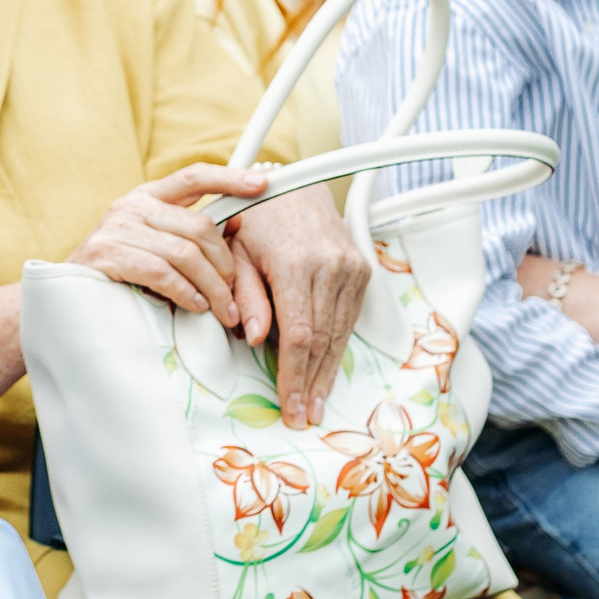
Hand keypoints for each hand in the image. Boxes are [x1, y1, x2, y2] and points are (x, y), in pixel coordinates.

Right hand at [70, 164, 274, 337]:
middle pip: (199, 226)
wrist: (66, 296)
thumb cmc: (118, 272)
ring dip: (211, 287)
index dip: (229, 178)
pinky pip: (162, 272)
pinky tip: (194, 306)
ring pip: (186, 253)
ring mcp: (118, 228)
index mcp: (147, 196)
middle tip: (234, 295)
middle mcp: (132, 205)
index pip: (194, 176)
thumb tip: (236, 227)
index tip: (261, 183)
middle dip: (225, 265)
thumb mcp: (155, 244)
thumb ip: (189, 234)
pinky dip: (185, 292)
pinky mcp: (108, 254)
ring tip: (220, 310)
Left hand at [227, 188, 370, 428]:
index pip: (299, 334)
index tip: (289, 404)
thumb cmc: (255, 215)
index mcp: (294, 262)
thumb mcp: (237, 250)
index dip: (293, 375)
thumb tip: (255, 338)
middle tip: (303, 415)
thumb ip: (246, 294)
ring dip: (328, 371)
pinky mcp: (361, 269)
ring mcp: (351, 267)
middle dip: (312, 383)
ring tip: (316, 403)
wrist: (294, 182)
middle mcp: (330, 266)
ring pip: (341, 333)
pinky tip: (327, 371)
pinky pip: (350, 317)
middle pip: (323, 340)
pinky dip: (339, 347)